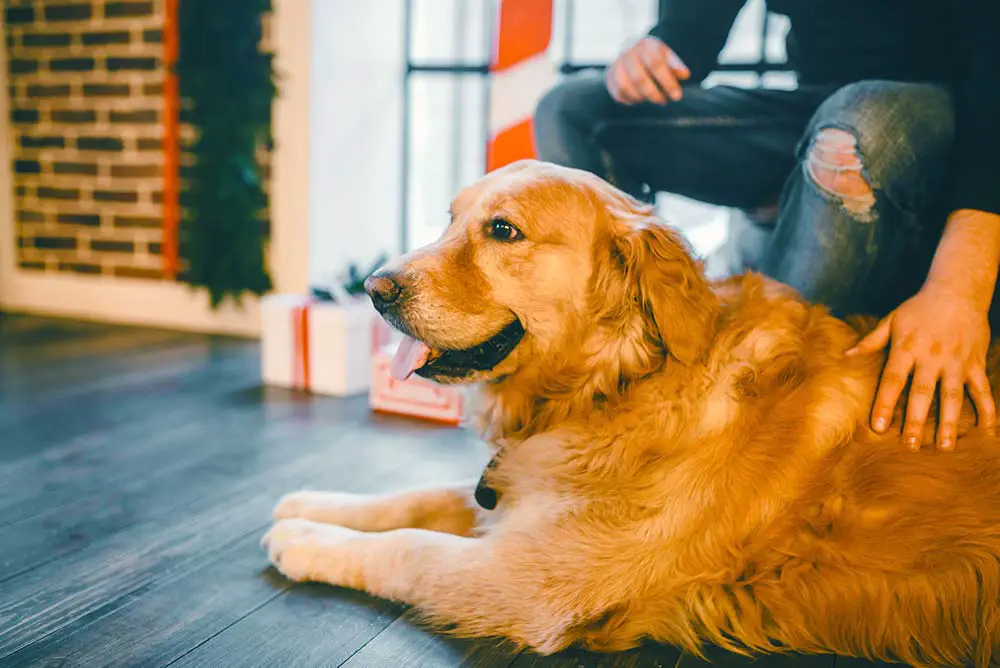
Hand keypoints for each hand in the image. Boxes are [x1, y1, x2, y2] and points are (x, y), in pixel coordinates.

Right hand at [605, 36, 689, 104]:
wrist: (635, 53)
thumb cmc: (655, 57)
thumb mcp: (668, 58)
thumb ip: (676, 66)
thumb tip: (685, 75)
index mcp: (646, 45)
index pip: (656, 64)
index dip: (667, 82)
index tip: (677, 96)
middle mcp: (628, 52)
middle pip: (639, 78)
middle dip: (653, 94)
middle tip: (663, 101)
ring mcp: (616, 64)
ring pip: (626, 87)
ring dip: (642, 97)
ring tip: (652, 98)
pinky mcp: (609, 77)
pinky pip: (619, 94)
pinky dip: (631, 99)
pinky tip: (640, 97)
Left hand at [847, 285, 995, 449]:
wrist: (958, 291)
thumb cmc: (919, 308)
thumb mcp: (892, 320)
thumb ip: (871, 341)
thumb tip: (845, 356)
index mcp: (907, 347)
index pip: (893, 380)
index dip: (886, 403)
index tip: (879, 427)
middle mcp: (932, 356)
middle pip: (923, 392)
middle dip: (917, 420)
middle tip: (911, 445)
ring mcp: (956, 361)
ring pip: (953, 395)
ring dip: (950, 422)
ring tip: (945, 447)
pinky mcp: (976, 363)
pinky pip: (982, 390)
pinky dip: (987, 410)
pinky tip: (985, 432)